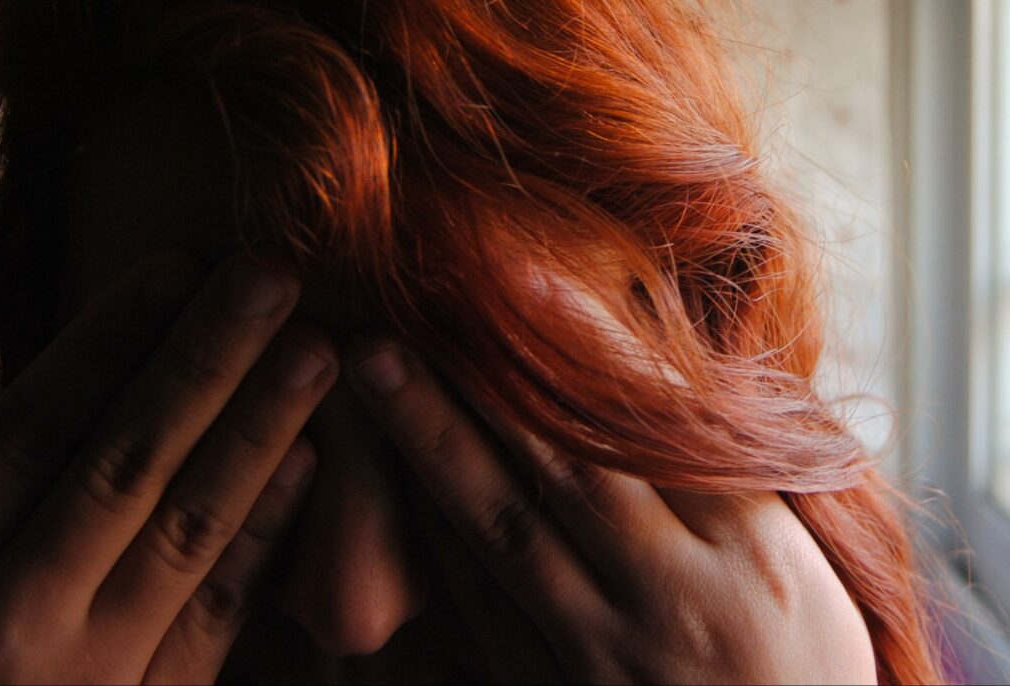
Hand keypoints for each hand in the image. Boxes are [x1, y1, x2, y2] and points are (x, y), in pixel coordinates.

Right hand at [0, 253, 337, 683]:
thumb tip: (60, 358)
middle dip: (203, 363)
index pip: (32, 427)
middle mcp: (7, 613)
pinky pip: (215, 614)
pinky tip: (308, 459)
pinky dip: (261, 534)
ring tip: (313, 350)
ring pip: (182, 530)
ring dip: (254, 431)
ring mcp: (87, 670)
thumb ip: (6, 467)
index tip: (179, 262)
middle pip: (121, 463)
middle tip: (271, 277)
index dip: (108, 339)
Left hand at [347, 340, 877, 683]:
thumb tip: (659, 365)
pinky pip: (484, 608)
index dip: (586, 345)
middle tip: (408, 309)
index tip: (522, 276)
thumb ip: (732, 471)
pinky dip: (438, 534)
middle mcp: (674, 597)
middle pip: (562, 470)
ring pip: (506, 533)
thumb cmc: (808, 662)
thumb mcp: (802, 558)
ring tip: (376, 370)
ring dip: (434, 444)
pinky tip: (396, 471)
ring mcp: (608, 654)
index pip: (655, 427)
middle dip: (478, 384)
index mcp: (751, 551)